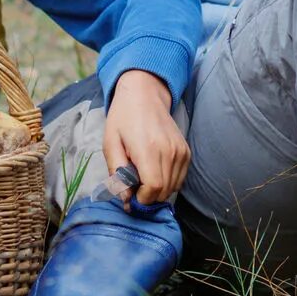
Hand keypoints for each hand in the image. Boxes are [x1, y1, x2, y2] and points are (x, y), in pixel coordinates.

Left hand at [102, 70, 189, 203]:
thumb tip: (126, 200)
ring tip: (143, 179)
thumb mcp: (110, 144)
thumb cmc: (123, 119)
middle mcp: (169, 151)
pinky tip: (154, 172)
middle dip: (148, 198)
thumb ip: (117, 174)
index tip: (130, 196)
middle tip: (134, 189)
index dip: (142, 199)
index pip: (153, 187)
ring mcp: (181, 151)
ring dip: (157, 191)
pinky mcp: (186, 151)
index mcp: (148, 148)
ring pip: (173, 188)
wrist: (144, 95)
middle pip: (164, 191)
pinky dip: (167, 182)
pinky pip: (179, 179)